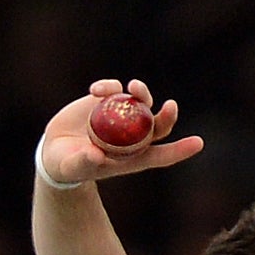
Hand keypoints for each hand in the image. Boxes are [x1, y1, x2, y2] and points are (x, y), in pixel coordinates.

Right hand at [38, 79, 204, 187]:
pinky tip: (95, 90)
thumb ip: (85, 161)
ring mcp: (120, 117)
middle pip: (158, 125)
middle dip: (167, 115)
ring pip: (141, 102)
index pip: (162, 155)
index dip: (180, 150)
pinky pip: (114, 90)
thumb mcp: (75, 167)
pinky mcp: (104, 102)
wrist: (55, 152)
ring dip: (142, 93)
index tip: (198, 143)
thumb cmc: (70, 166)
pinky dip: (108, 87)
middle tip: (170, 106)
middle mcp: (131, 136)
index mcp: (132, 157)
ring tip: (133, 88)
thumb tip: (95, 154)